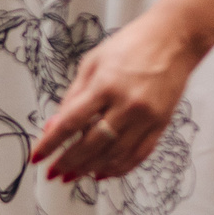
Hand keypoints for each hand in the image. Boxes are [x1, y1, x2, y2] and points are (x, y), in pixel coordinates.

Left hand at [30, 10, 208, 183]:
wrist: (176, 38)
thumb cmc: (131, 44)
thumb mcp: (93, 62)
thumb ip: (73, 96)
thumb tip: (53, 127)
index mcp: (105, 85)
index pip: (71, 123)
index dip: (51, 143)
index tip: (37, 158)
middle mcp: (127, 104)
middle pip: (91, 144)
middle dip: (69, 162)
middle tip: (54, 173)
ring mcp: (146, 117)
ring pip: (114, 154)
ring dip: (90, 169)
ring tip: (73, 176)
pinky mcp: (161, 124)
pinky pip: (138, 154)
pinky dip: (119, 168)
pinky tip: (103, 173)